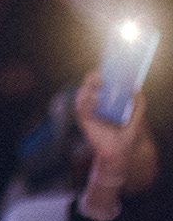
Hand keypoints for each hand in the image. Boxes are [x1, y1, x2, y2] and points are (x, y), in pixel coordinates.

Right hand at [75, 70, 150, 216]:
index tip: (107, 68)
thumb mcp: (137, 119)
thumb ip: (139, 105)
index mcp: (107, 103)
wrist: (119, 152)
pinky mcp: (85, 120)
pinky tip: (96, 98)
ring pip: (82, 94)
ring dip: (88, 87)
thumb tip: (137, 89)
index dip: (101, 76)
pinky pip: (81, 107)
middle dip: (92, 78)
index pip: (101, 86)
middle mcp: (96, 105)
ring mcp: (89, 112)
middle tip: (100, 74)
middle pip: (89, 87)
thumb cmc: (126, 136)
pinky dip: (87, 101)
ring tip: (98, 83)